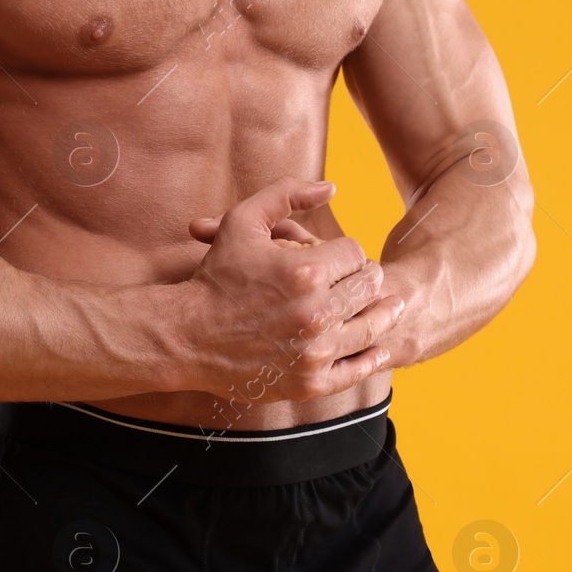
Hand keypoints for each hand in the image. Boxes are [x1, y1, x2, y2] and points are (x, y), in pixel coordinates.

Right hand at [175, 179, 404, 400]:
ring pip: (371, 328)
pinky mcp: (309, 383)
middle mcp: (314, 314)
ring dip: (380, 314)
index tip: (338, 258)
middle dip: (366, 278)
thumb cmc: (215, 278)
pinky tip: (376, 346)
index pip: (356, 254)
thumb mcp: (242, 221)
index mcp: (304, 272)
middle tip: (364, 279)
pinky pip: (357, 371)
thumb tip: (331, 188)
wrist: (186, 338)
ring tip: (385, 307)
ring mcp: (313, 353)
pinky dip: (371, 357)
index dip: (348, 252)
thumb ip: (286, 195)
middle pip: (369, 288)